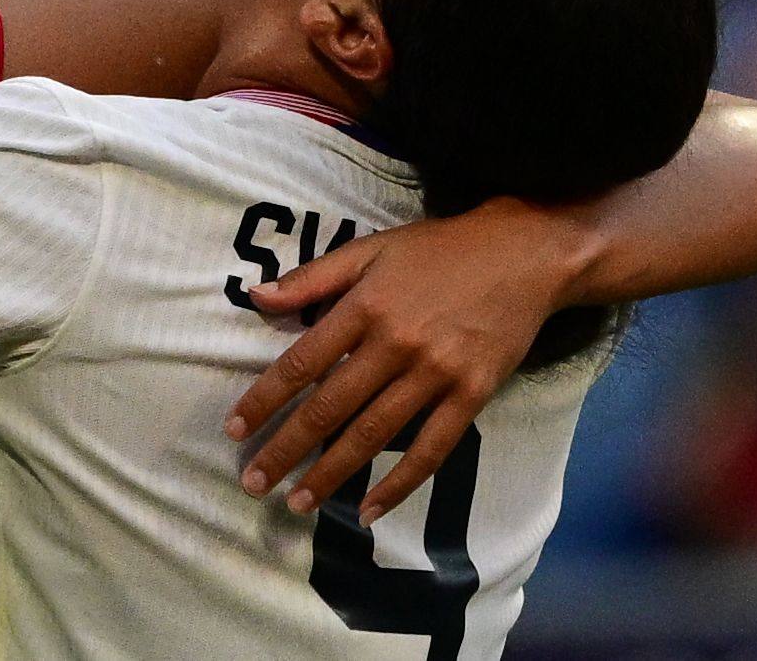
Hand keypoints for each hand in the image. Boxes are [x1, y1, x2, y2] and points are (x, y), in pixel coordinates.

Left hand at [225, 202, 587, 520]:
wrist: (521, 255)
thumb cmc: (438, 249)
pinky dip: (399, 484)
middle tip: (255, 482)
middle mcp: (395, 344)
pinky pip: (429, 450)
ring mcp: (435, 374)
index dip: (266, 399)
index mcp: (365, 305)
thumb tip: (256, 298)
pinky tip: (370, 509)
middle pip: (330, 407)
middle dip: (287, 448)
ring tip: (298, 502)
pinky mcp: (471, 396)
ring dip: (332, 473)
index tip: (236, 430)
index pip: (302, 362)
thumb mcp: (372, 248)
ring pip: (373, 435)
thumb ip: (314, 277)